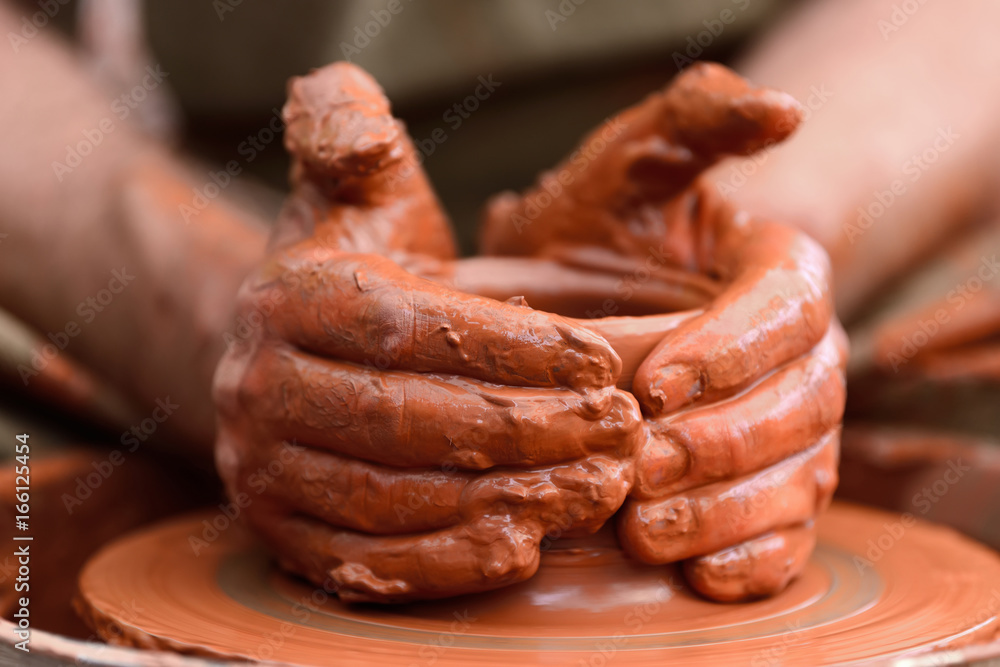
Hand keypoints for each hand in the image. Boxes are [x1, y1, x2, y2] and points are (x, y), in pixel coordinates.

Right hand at [212, 63, 643, 602]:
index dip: (511, 347)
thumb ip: (351, 139)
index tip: (602, 361)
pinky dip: (444, 563)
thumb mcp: (357, 195)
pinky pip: (364, 562)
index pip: (408, 327)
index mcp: (284, 298)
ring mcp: (260, 471)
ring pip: (392, 497)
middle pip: (406, 419)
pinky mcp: (280, 535)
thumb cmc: (360, 267)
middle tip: (620, 430)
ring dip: (503, 499)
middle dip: (526, 429)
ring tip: (597, 486)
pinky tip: (522, 550)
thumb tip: (353, 118)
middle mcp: (255, 389)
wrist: (302, 354)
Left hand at [479, 63, 846, 600]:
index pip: (783, 311)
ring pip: (796, 476)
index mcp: (782, 272)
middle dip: (724, 442)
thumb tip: (781, 111)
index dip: (729, 352)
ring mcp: (792, 425)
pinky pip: (787, 530)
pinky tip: (702, 578)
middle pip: (800, 404)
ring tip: (648, 531)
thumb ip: (696, 118)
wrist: (601, 285)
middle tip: (643, 467)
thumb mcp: (638, 159)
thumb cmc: (612, 221)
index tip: (655, 385)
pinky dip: (753, 559)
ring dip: (728, 511)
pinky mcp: (771, 485)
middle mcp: (803, 353)